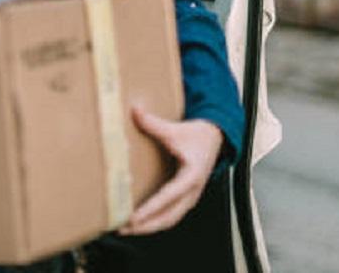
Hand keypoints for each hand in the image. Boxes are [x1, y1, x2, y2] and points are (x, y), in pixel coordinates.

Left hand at [118, 105, 223, 235]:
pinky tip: (138, 222)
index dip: (150, 209)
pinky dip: (155, 221)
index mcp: (192, 176)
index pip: (168, 197)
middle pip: (168, 217)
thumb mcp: (176, 129)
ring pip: (169, 219)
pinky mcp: (186, 197)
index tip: (133, 218)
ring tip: (125, 229)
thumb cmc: (197, 135)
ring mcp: (190, 197)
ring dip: (148, 226)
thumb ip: (153, 123)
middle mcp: (192, 191)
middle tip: (122, 228)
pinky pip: (170, 215)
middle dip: (145, 225)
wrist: (216, 138)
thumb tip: (135, 110)